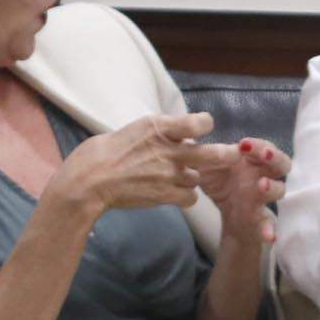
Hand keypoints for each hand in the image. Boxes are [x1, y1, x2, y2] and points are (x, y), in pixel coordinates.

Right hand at [42, 111, 231, 220]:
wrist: (88, 181)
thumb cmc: (101, 153)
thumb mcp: (133, 130)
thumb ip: (158, 132)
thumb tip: (176, 135)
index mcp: (158, 127)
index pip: (200, 122)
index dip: (204, 124)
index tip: (202, 127)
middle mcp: (168, 149)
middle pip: (213, 153)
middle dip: (226, 154)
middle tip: (232, 154)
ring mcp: (168, 174)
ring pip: (198, 176)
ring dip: (192, 177)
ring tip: (175, 177)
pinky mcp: (165, 195)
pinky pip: (191, 197)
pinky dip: (185, 196)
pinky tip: (174, 193)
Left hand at [203, 136, 287, 249]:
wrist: (223, 210)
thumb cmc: (219, 180)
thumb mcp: (206, 167)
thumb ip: (201, 155)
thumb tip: (186, 140)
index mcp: (252, 160)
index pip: (263, 147)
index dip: (258, 144)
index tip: (243, 144)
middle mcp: (263, 175)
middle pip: (281, 163)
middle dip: (274, 157)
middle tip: (264, 154)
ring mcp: (263, 197)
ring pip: (279, 190)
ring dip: (273, 187)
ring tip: (262, 185)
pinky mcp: (260, 218)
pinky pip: (268, 224)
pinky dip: (269, 229)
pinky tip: (270, 236)